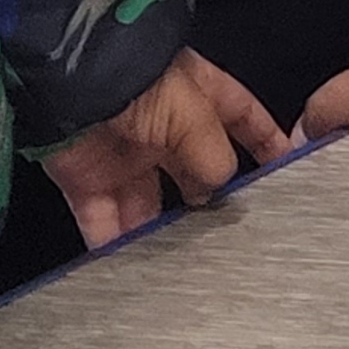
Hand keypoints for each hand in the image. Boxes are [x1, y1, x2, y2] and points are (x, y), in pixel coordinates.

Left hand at [40, 50, 288, 248]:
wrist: (65, 78)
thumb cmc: (136, 78)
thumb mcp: (191, 113)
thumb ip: (215, 152)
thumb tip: (223, 186)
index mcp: (195, 97)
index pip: (241, 119)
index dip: (263, 142)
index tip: (284, 172)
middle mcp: (162, 128)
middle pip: (193, 173)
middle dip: (206, 203)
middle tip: (224, 239)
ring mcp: (124, 154)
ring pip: (148, 206)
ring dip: (159, 235)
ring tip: (179, 267)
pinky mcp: (88, 177)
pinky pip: (103, 221)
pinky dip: (112, 246)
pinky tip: (129, 269)